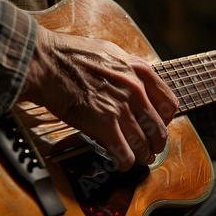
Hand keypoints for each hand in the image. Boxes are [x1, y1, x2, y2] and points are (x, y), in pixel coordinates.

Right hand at [20, 26, 178, 170]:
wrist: (46, 62)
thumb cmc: (70, 55)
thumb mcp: (111, 52)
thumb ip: (127, 69)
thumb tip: (134, 80)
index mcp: (140, 71)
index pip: (169, 103)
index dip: (166, 120)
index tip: (159, 124)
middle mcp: (135, 90)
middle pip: (159, 128)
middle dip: (157, 144)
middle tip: (152, 148)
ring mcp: (121, 108)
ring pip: (143, 144)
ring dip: (142, 156)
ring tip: (139, 159)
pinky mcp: (103, 125)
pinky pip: (124, 153)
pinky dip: (124, 162)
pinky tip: (121, 163)